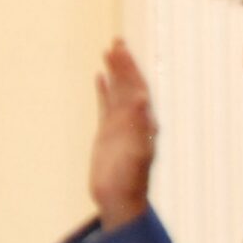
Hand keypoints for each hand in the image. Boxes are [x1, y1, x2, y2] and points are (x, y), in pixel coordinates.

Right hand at [90, 39, 155, 229]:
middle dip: (124, 63)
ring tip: (109, 50)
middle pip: (129, 85)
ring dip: (115, 72)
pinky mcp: (107, 133)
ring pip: (117, 91)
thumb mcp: (136, 154)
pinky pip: (105, 105)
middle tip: (116, 41)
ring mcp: (120, 125)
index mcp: (144, 121)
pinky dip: (103, 90)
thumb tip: (142, 100)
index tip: (121, 50)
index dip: (130, 69)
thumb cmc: (129, 182)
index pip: (138, 88)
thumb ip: (140, 127)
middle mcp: (134, 120)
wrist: (119, 201)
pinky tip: (99, 77)